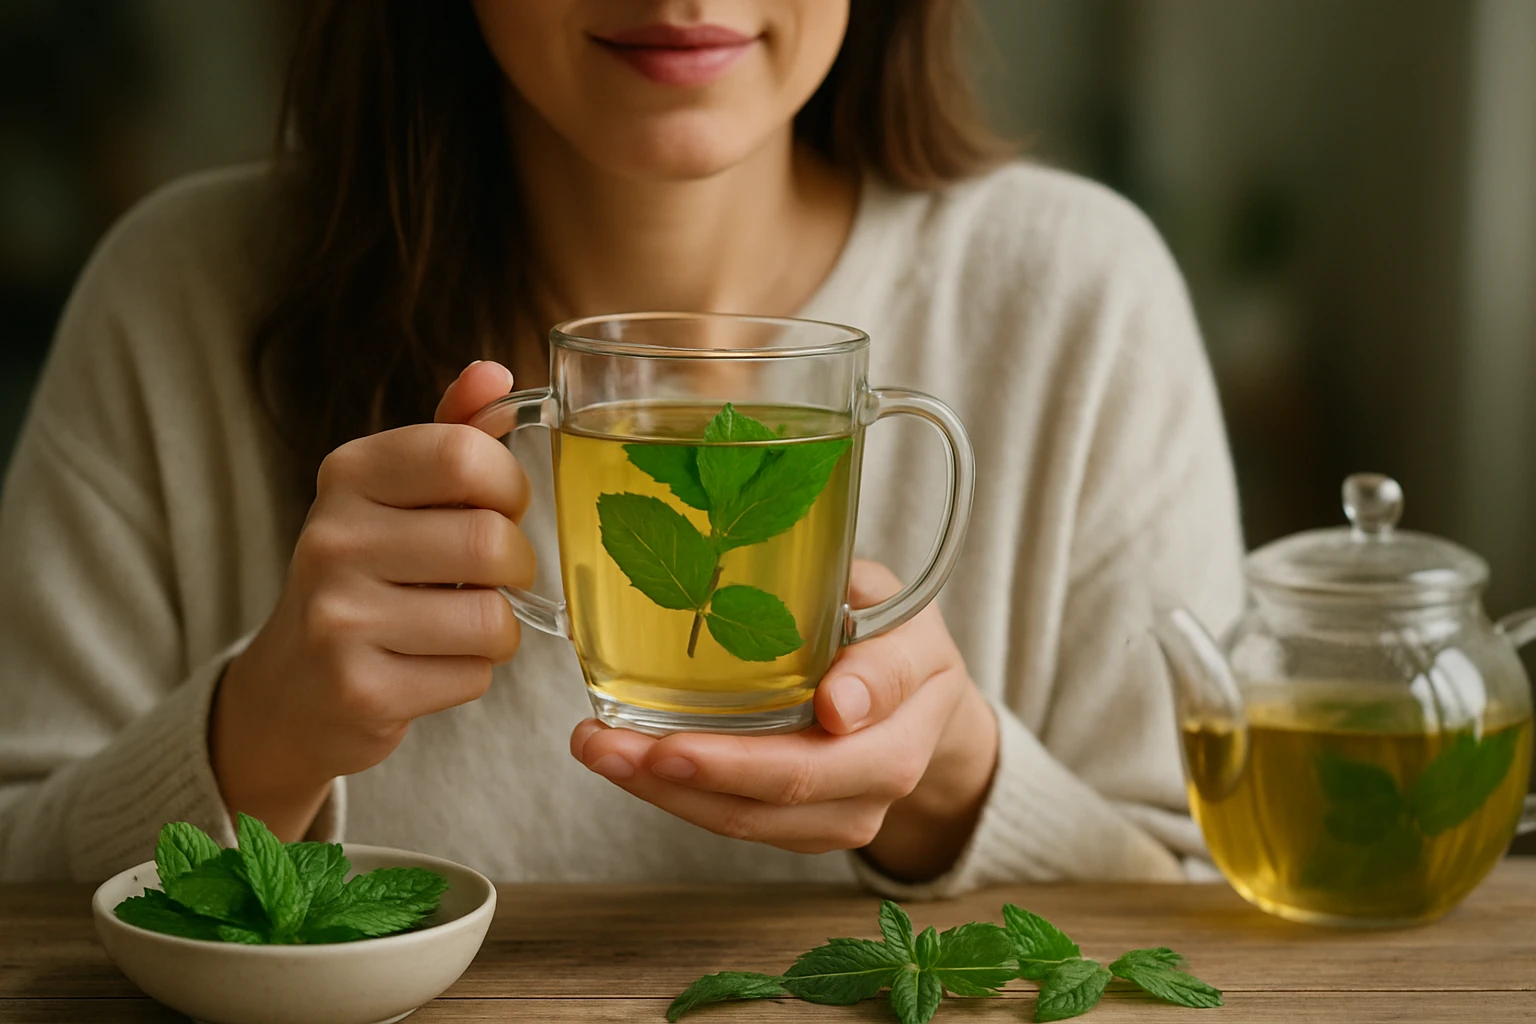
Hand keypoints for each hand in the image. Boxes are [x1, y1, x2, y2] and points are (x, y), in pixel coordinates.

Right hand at [212, 361, 528, 839]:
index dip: (509, 486)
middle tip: (488, 575)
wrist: (294, 687)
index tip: (497, 506)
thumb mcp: (399, 494)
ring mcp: (339, 620)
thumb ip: (453, 433)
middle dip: (514, 565)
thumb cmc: (369, 574)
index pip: (466, 455)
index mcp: (348, 474)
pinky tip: (427, 666)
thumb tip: (494, 374)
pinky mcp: (360, 691)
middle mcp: (332, 539)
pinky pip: (474, 676)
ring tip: (457, 623)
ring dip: (497, 628)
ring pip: (492, 618)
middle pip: (491, 542)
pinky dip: (471, 674)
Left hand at [571, 561, 999, 881]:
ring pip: (756, 818)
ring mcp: (850, 810)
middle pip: (799, 780)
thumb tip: (817, 657)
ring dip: (670, 792)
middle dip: (708, 768)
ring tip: (601, 751)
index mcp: (919, 690)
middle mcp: (891, 767)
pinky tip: (629, 766)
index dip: (854, 698)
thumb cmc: (887, 633)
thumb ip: (852, 600)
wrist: (919, 706)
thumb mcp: (881, 594)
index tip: (826, 703)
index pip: (885, 696)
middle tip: (627, 742)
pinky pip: (740, 825)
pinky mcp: (809, 831)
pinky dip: (679, 799)